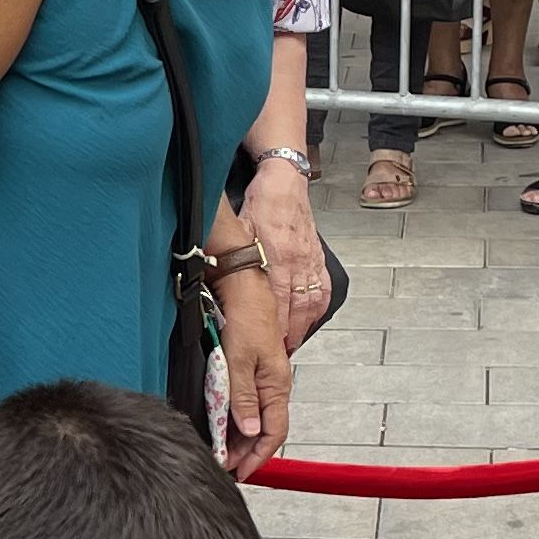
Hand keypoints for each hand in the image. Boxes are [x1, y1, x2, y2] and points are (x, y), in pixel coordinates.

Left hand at [213, 272, 293, 477]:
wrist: (244, 286)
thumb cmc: (247, 316)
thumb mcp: (238, 361)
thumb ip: (242, 398)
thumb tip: (248, 430)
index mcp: (276, 386)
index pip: (273, 433)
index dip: (257, 457)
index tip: (239, 472)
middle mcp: (273, 385)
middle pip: (264, 430)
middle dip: (246, 452)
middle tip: (224, 466)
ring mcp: (263, 378)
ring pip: (255, 418)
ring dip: (239, 437)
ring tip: (221, 451)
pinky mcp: (252, 369)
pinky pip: (248, 403)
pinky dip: (236, 419)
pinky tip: (223, 424)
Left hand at [242, 166, 328, 340]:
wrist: (285, 182)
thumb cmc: (262, 205)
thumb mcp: (241, 231)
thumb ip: (235, 257)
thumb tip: (216, 280)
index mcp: (277, 256)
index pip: (276, 301)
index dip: (273, 328)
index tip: (270, 347)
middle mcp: (297, 263)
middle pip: (295, 310)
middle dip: (288, 337)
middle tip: (278, 356)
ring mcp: (311, 263)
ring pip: (310, 305)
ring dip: (301, 328)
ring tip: (290, 346)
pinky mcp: (319, 261)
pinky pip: (322, 292)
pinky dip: (315, 311)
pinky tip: (307, 322)